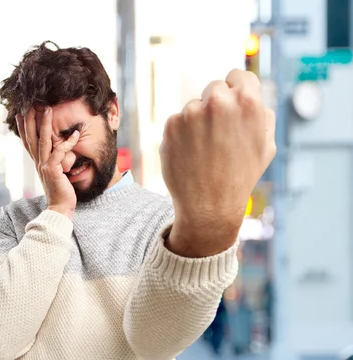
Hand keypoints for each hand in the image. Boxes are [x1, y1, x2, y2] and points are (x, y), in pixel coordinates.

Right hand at [16, 107, 79, 218]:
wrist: (59, 208)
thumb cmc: (60, 192)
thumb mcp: (54, 174)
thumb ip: (53, 162)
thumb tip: (57, 151)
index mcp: (38, 163)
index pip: (28, 142)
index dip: (23, 128)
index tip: (21, 114)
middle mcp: (38, 163)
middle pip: (32, 137)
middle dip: (31, 120)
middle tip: (30, 104)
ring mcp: (44, 166)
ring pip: (43, 141)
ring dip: (45, 124)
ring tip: (48, 109)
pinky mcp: (53, 170)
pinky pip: (60, 152)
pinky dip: (68, 142)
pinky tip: (75, 134)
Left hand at [160, 69, 275, 256]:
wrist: (209, 206)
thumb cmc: (241, 176)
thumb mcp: (266, 144)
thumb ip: (260, 113)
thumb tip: (249, 94)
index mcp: (248, 101)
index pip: (238, 75)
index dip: (235, 90)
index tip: (231, 103)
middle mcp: (218, 102)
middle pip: (214, 88)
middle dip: (215, 106)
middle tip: (217, 135)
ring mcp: (191, 113)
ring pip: (194, 107)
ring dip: (197, 122)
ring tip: (204, 151)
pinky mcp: (171, 125)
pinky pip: (177, 122)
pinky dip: (181, 135)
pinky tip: (190, 155)